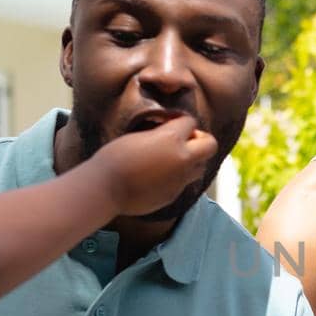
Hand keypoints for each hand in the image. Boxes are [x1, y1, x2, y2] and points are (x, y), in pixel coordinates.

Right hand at [93, 116, 219, 216]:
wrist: (105, 188)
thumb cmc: (114, 157)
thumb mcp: (138, 135)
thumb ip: (160, 133)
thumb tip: (169, 130)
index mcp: (171, 138)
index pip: (190, 122)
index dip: (180, 122)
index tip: (168, 124)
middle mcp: (182, 159)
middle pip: (210, 145)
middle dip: (200, 140)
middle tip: (183, 142)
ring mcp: (180, 179)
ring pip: (201, 167)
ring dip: (192, 160)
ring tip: (171, 160)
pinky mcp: (174, 194)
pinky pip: (184, 183)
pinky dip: (177, 177)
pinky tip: (158, 176)